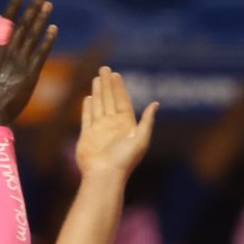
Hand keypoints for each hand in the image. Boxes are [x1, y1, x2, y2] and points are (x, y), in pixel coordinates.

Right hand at [0, 0, 57, 130]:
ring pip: (33, 36)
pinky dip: (48, 41)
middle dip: (33, 6)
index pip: (6, 22)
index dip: (15, 5)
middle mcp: (8, 53)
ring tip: (49, 4)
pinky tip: (54, 28)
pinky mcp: (30, 75)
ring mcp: (20, 63)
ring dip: (42, 18)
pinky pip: (41, 54)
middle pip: (23, 25)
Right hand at [76, 66, 158, 181]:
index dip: (119, 88)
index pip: (122, 101)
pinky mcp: (87, 136)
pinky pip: (87, 117)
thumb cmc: (124, 160)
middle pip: (110, 100)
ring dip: (98, 92)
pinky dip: (88, 107)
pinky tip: (89, 97)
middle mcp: (112, 126)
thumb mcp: (142, 139)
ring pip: (98, 106)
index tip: (116, 74)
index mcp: (126, 125)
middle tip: (105, 68)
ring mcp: (99, 130)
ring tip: (97, 78)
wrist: (105, 175)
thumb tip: (156, 103)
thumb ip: (147, 120)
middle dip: (108, 84)